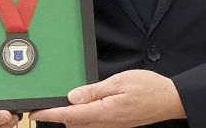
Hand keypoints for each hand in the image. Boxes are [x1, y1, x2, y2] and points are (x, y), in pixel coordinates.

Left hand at [30, 70, 185, 127]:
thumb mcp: (119, 82)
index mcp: (103, 112)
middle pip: (73, 122)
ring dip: (70, 115)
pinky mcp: (116, 123)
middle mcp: (105, 123)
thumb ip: (94, 91)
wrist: (170, 100)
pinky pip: (93, 122)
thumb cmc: (148, 88)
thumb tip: (72, 96)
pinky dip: (82, 115)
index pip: (69, 114)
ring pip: (82, 123)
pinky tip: (82, 105)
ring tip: (59, 103)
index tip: (35, 111)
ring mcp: (111, 125)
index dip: (50, 113)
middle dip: (57, 115)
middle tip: (44, 103)